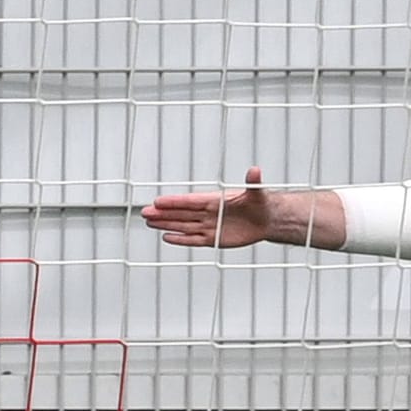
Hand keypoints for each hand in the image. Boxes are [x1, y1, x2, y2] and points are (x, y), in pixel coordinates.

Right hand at [142, 165, 272, 247]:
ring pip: (183, 226)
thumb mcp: (257, 193)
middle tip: (145, 211)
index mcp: (214, 200)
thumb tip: (255, 171)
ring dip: (166, 224)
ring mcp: (209, 225)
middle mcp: (208, 213)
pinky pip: (193, 239)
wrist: (266, 220)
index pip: (189, 202)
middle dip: (162, 213)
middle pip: (181, 214)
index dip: (174, 202)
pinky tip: (167, 236)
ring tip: (149, 221)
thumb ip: (252, 183)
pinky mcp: (213, 238)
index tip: (158, 201)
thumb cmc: (261, 203)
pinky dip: (180, 239)